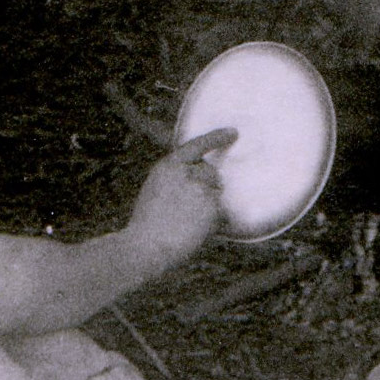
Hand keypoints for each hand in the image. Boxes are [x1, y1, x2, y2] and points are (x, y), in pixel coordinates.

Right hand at [125, 129, 235, 272]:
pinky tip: (195, 233)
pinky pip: (220, 213)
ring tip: (188, 223)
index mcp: (168, 166)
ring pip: (216, 192)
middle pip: (210, 172)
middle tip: (193, 209)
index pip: (197, 145)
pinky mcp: (211, 204)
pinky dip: (213, 224)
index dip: (217, 137)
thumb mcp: (155, 193)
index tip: (233, 133)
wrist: (145, 247)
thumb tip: (196, 186)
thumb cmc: (146, 227)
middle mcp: (185, 171)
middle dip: (208, 186)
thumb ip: (174, 182)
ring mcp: (199, 186)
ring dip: (209, 206)